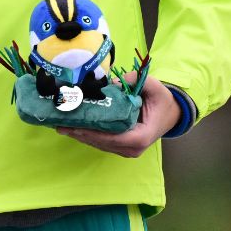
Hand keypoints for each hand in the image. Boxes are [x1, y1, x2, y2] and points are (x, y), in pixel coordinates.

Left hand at [57, 74, 179, 157]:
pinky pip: (102, 142)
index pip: (116, 138)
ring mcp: (128, 149)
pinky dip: (87, 136)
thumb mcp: (153, 86)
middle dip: (81, 134)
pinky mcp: (121, 147)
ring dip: (81, 136)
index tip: (77, 127)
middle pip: (103, 143)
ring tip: (61, 126)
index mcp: (143, 135)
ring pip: (100, 144)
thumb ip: (136, 80)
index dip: (95, 134)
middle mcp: (134, 148)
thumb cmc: (162, 100)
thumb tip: (111, 82)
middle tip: (59, 124)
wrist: (170, 113)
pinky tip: (72, 128)